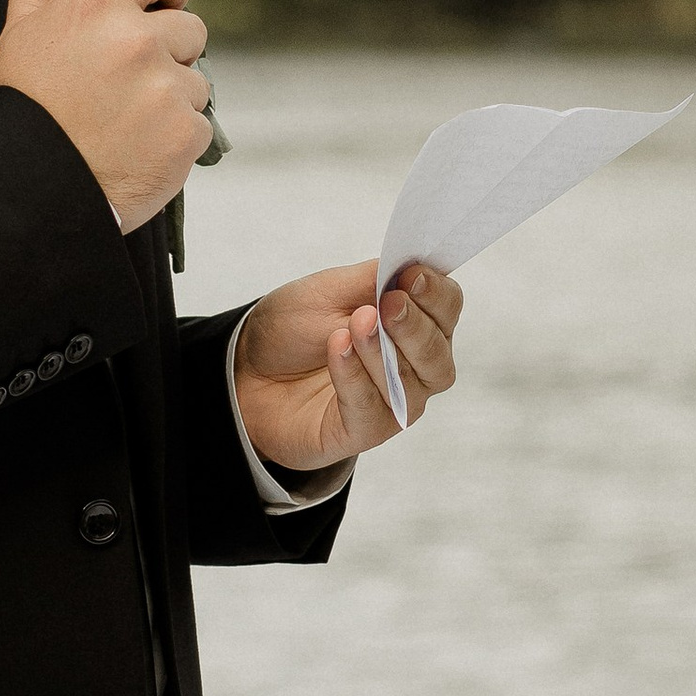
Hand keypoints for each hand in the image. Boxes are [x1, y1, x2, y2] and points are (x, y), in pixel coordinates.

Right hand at [0, 0, 210, 232]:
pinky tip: (136, 145)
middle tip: (121, 82)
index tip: (157, 6)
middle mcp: (139, 40)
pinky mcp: (186, 133)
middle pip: (189, 27)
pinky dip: (175, 136)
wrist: (27, 185)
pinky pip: (199, 124)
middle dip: (165, 51)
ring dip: (170, 96)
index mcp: (100, 3)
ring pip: (196, 79)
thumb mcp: (21, 25)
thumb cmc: (25, 104)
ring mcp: (167, 88)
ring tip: (123, 119)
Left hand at [234, 261, 463, 473]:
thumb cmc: (294, 329)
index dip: (436, 293)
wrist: (248, 371)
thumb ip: (372, 278)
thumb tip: (412, 263)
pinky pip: (372, 408)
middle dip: (416, 326)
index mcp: (414, 322)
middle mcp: (415, 366)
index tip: (412, 275)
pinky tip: (337, 349)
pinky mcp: (365, 431)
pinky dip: (355, 376)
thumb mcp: (328, 290)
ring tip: (354, 325)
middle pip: (438, 352)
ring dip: (382, 351)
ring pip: (410, 383)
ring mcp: (394, 402)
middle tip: (388, 303)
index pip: (447, 308)